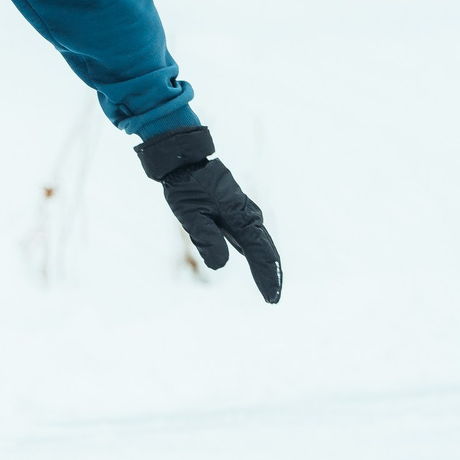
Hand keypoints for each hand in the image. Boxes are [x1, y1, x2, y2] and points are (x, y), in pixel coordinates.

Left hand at [137, 127, 281, 302]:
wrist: (185, 160)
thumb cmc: (186, 187)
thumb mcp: (190, 215)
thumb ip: (206, 239)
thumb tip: (220, 266)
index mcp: (241, 218)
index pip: (260, 254)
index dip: (267, 278)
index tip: (271, 299)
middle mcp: (249, 216)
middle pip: (266, 250)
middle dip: (270, 274)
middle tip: (273, 299)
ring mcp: (245, 212)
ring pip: (260, 243)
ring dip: (265, 264)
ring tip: (268, 286)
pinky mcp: (238, 211)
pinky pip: (252, 236)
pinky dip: (257, 252)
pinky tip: (256, 262)